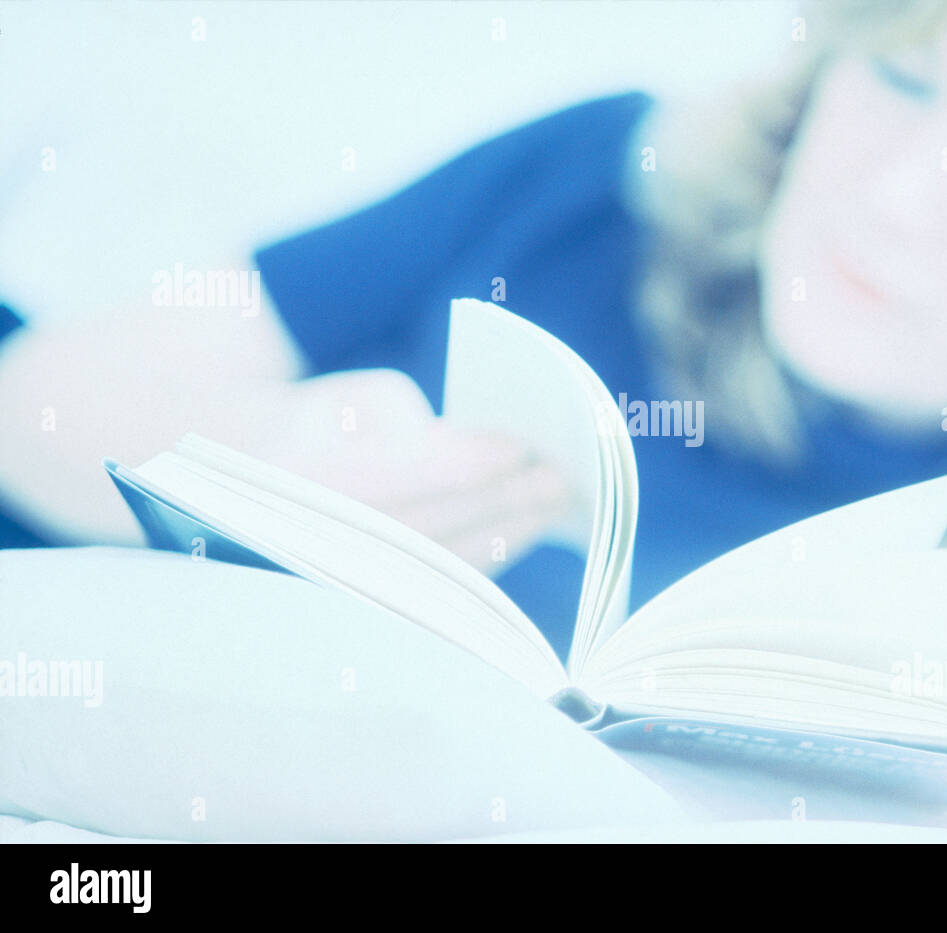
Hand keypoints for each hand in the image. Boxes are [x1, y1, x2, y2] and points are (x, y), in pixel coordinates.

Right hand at [242, 368, 573, 574]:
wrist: (260, 478)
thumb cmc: (325, 423)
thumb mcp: (355, 398)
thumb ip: (412, 421)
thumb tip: (486, 459)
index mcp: (301, 474)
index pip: (409, 471)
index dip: (472, 460)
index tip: (523, 446)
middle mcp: (316, 538)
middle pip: (436, 523)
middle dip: (504, 500)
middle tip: (561, 478)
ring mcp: (337, 581)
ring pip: (442, 565)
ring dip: (508, 534)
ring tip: (555, 503)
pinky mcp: (367, 604)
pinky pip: (440, 588)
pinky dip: (490, 558)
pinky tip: (526, 530)